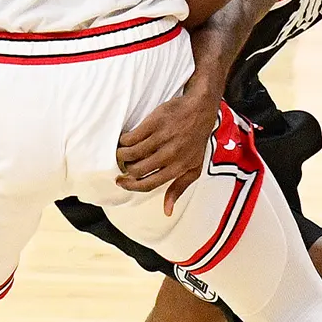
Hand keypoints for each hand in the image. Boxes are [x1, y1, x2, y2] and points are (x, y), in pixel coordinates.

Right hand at [117, 91, 216, 214]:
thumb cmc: (196, 141)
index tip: (121, 182)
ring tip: (121, 152)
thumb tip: (167, 211)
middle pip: (136, 170)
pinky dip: (124, 140)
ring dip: (121, 155)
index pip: (148, 184)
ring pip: (130, 154)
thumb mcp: (194, 167)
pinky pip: (130, 137)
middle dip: (125, 170)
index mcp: (179, 168)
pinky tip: (125, 139)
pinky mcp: (154, 123)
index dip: (131, 186)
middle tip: (123, 164)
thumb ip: (180, 188)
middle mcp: (170, 154)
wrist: (200, 109)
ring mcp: (162, 138)